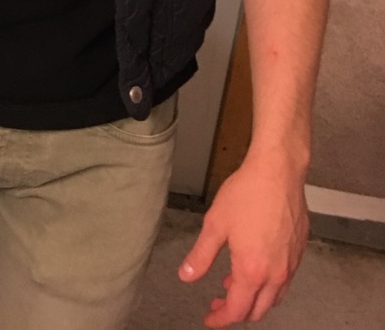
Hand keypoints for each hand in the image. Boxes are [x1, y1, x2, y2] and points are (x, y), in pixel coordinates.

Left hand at [178, 156, 308, 324]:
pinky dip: (267, 283)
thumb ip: (200, 255)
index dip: (220, 319)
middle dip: (236, 312)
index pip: (237, 310)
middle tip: (217, 304)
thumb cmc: (248, 193)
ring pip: (273, 297)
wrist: (278, 171)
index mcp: (253, 270)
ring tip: (232, 283)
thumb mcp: (215, 224)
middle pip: (258, 310)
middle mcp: (276, 273)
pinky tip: (254, 265)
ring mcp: (291, 263)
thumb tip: (187, 275)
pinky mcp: (298, 251)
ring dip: (253, 298)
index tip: (209, 319)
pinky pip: (284, 279)